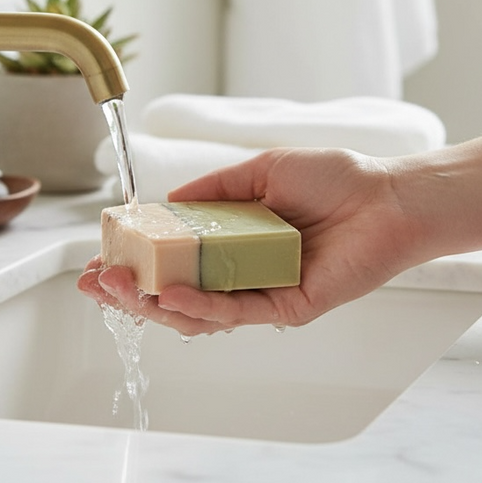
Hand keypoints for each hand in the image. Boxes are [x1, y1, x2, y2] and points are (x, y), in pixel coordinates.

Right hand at [77, 148, 415, 335]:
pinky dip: (198, 305)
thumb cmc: (333, 179)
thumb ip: (215, 190)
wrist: (386, 197)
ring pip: (197, 311)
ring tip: (117, 288)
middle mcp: (243, 271)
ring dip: (152, 302)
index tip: (100, 253)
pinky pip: (235, 312)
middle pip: (176, 292)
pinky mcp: (286, 308)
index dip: (136, 259)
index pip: (175, 258)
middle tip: (95, 281)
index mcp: (234, 241)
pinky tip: (167, 294)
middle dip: (130, 290)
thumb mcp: (261, 170)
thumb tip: (167, 202)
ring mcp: (262, 293)